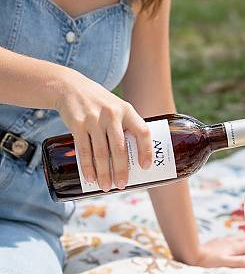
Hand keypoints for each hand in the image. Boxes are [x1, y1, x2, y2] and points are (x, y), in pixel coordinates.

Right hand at [55, 69, 151, 191]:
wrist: (69, 87)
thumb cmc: (100, 104)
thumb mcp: (118, 108)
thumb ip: (126, 127)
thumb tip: (136, 160)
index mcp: (127, 111)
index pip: (142, 132)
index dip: (146, 150)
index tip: (146, 167)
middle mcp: (112, 114)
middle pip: (119, 148)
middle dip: (121, 170)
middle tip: (122, 185)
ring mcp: (94, 119)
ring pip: (101, 152)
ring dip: (104, 172)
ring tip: (106, 186)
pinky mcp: (78, 124)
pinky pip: (84, 149)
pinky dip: (87, 166)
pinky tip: (91, 177)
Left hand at [188, 234, 244, 267]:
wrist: (192, 253)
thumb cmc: (208, 260)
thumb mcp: (225, 263)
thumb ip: (240, 262)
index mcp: (235, 248)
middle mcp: (231, 242)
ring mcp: (225, 241)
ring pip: (240, 237)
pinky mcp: (218, 241)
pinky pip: (232, 238)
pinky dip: (238, 238)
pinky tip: (236, 239)